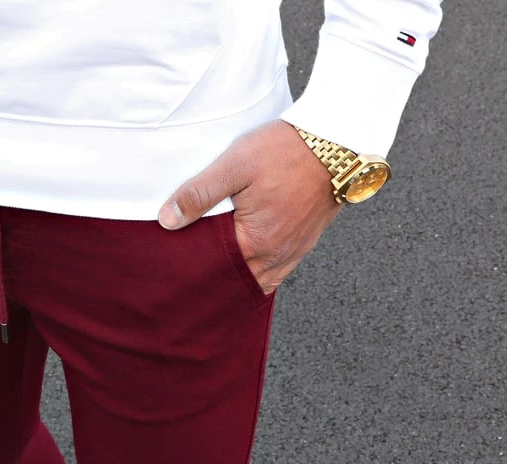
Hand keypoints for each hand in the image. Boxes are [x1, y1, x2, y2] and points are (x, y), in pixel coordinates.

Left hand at [158, 120, 339, 293]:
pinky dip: (261, 272)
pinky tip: (249, 266)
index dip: (195, 270)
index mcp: (255, 243)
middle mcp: (277, 255)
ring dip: (240, 279)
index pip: (215, 270)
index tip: (178, 271)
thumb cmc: (287, 150)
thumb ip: (199, 194)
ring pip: (260, 279)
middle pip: (237, 280)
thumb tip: (168, 219)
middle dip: (216, 281)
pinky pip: (279, 270)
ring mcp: (294, 251)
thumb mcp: (234, 165)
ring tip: (218, 276)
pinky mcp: (306, 241)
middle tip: (193, 280)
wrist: (338, 140)